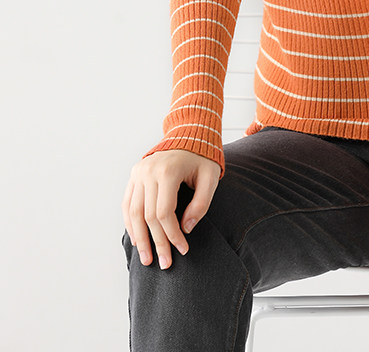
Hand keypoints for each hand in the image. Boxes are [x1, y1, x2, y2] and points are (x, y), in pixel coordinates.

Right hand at [121, 149, 220, 269]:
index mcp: (168, 171)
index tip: (183, 250)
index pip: (164, 212)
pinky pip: (127, 203)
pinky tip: (137, 239)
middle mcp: (148, 171)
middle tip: (164, 263)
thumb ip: (201, 203)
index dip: (172, 235)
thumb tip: (186, 228)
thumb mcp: (210, 178)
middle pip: (148, 216)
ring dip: (140, 238)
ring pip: (133, 212)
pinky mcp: (134, 174)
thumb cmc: (202, 158)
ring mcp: (138, 172)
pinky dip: (130, 223)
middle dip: (157, 242)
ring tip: (146, 259)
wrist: (189, 134)